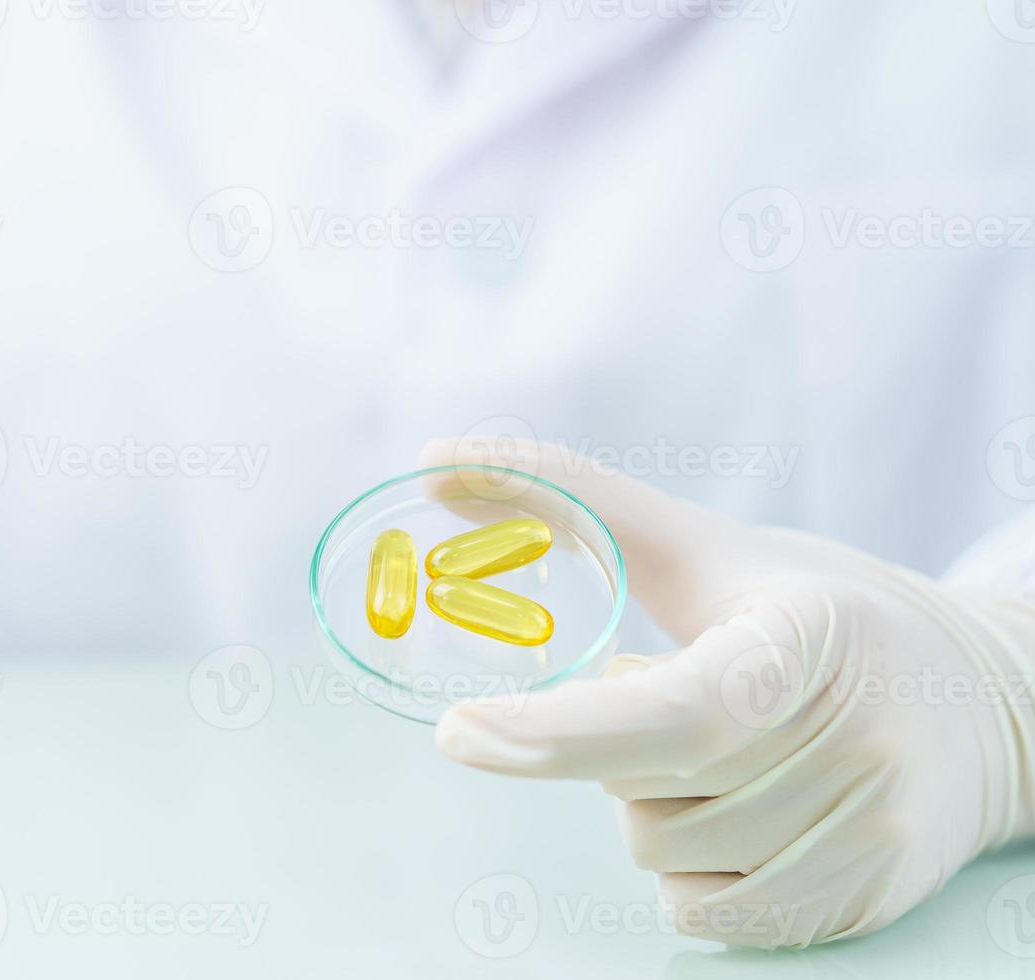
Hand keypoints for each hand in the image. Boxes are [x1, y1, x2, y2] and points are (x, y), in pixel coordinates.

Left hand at [422, 439, 1034, 946]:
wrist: (979, 698)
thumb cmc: (816, 611)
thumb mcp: (702, 547)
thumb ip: (566, 497)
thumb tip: (431, 457)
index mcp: (806, 640)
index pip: (673, 712)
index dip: (560, 731)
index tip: (459, 733)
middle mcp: (856, 743)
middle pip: (646, 795)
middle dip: (615, 750)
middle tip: (670, 687)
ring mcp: (874, 830)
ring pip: (666, 858)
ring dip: (652, 806)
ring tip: (722, 749)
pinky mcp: (871, 897)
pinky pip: (706, 915)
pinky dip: (689, 868)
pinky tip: (737, 807)